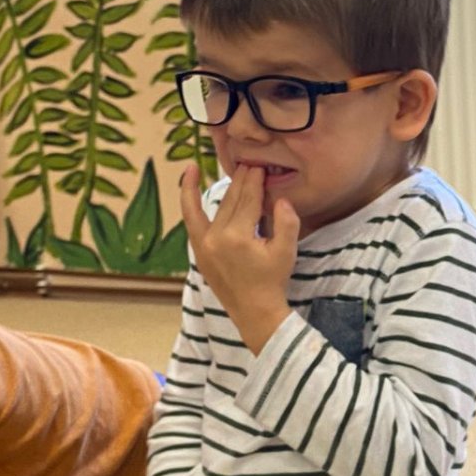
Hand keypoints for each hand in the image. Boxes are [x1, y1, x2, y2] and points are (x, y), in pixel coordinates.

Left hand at [180, 163, 297, 353]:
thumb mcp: (286, 251)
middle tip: (251, 163)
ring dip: (226, 187)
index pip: (248, 200)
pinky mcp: (199, 250)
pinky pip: (191, 217)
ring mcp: (203, 244)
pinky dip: (189, 196)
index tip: (261, 165)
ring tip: (234, 169)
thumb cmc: (273, 282)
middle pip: (232, 201)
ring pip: (216, 207)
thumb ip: (286, 221)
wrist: (254, 312)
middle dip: (243, 181)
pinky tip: (188, 175)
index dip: (256, 181)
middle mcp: (216, 238)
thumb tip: (280, 198)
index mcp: (238, 237)